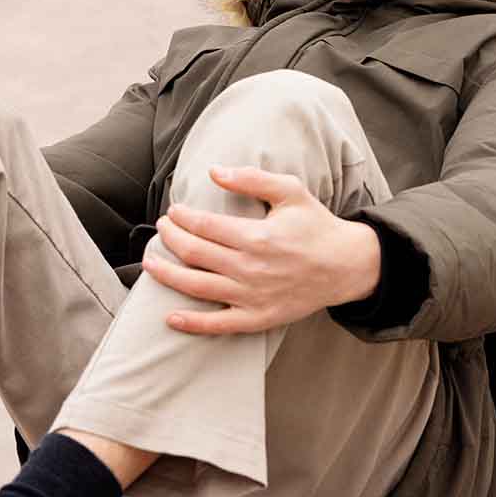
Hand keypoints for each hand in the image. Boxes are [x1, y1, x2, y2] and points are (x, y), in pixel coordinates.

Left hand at [144, 165, 381, 336]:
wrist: (345, 266)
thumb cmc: (315, 226)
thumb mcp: (290, 191)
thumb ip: (252, 179)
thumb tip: (214, 171)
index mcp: (256, 236)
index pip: (203, 225)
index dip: (181, 217)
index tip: (173, 211)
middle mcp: (250, 268)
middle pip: (194, 253)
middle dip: (170, 239)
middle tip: (161, 229)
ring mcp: (252, 296)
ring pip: (197, 286)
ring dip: (167, 275)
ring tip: (149, 264)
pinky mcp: (257, 318)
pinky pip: (218, 325)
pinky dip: (192, 323)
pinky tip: (171, 317)